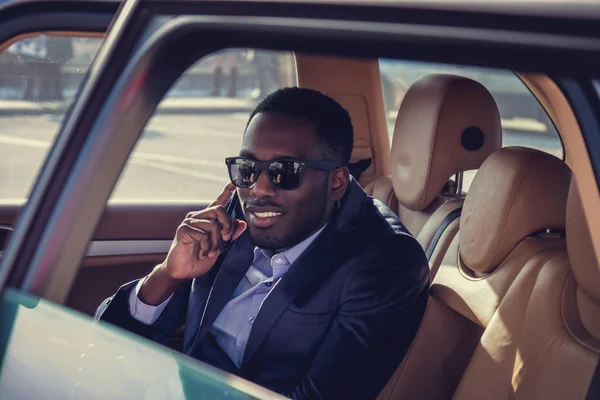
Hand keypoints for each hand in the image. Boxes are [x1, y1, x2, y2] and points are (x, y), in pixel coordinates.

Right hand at [139, 183, 246, 305]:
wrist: (183, 272)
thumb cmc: (199, 259)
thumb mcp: (219, 247)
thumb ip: (230, 235)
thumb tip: (242, 223)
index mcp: (207, 220)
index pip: (217, 202)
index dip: (226, 192)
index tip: (233, 183)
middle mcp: (198, 217)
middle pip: (219, 210)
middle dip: (227, 226)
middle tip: (226, 239)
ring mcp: (190, 222)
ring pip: (213, 224)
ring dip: (216, 242)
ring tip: (211, 251)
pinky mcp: (184, 229)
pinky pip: (203, 233)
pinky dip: (207, 246)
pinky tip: (203, 252)